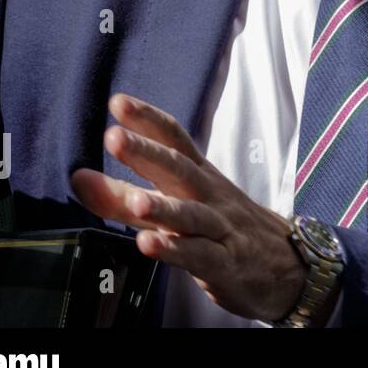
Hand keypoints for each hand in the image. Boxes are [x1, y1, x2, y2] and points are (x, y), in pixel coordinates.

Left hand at [70, 92, 306, 322]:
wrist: (288, 265)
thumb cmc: (225, 229)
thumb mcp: (178, 205)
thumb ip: (125, 194)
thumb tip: (79, 178)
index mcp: (199, 176)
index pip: (175, 140)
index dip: (148, 120)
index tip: (119, 103)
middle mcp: (209, 196)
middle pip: (180, 169)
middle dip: (147, 153)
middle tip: (115, 138)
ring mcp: (220, 229)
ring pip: (190, 214)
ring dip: (161, 206)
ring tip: (133, 202)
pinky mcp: (225, 263)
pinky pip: (199, 255)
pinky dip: (174, 249)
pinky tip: (149, 245)